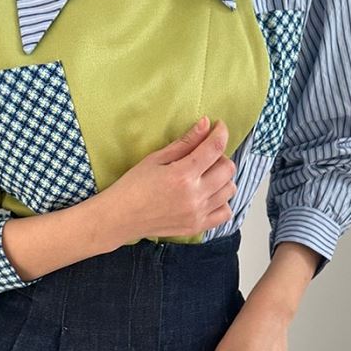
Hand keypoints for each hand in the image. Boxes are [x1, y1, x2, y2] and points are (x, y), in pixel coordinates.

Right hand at [100, 116, 237, 245]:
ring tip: (206, 176)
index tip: (219, 127)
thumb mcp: (156, 158)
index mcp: (182, 175)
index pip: (214, 148)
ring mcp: (198, 213)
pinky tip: (209, 195)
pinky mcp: (197, 226)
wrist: (121, 217)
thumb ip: (185, 142)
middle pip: (228, 169)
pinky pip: (225, 212)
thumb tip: (205, 124)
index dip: (221, 133)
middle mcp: (194, 195)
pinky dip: (222, 201)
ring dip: (222, 178)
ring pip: (230, 189)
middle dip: (221, 156)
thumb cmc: (133, 186)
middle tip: (206, 155)